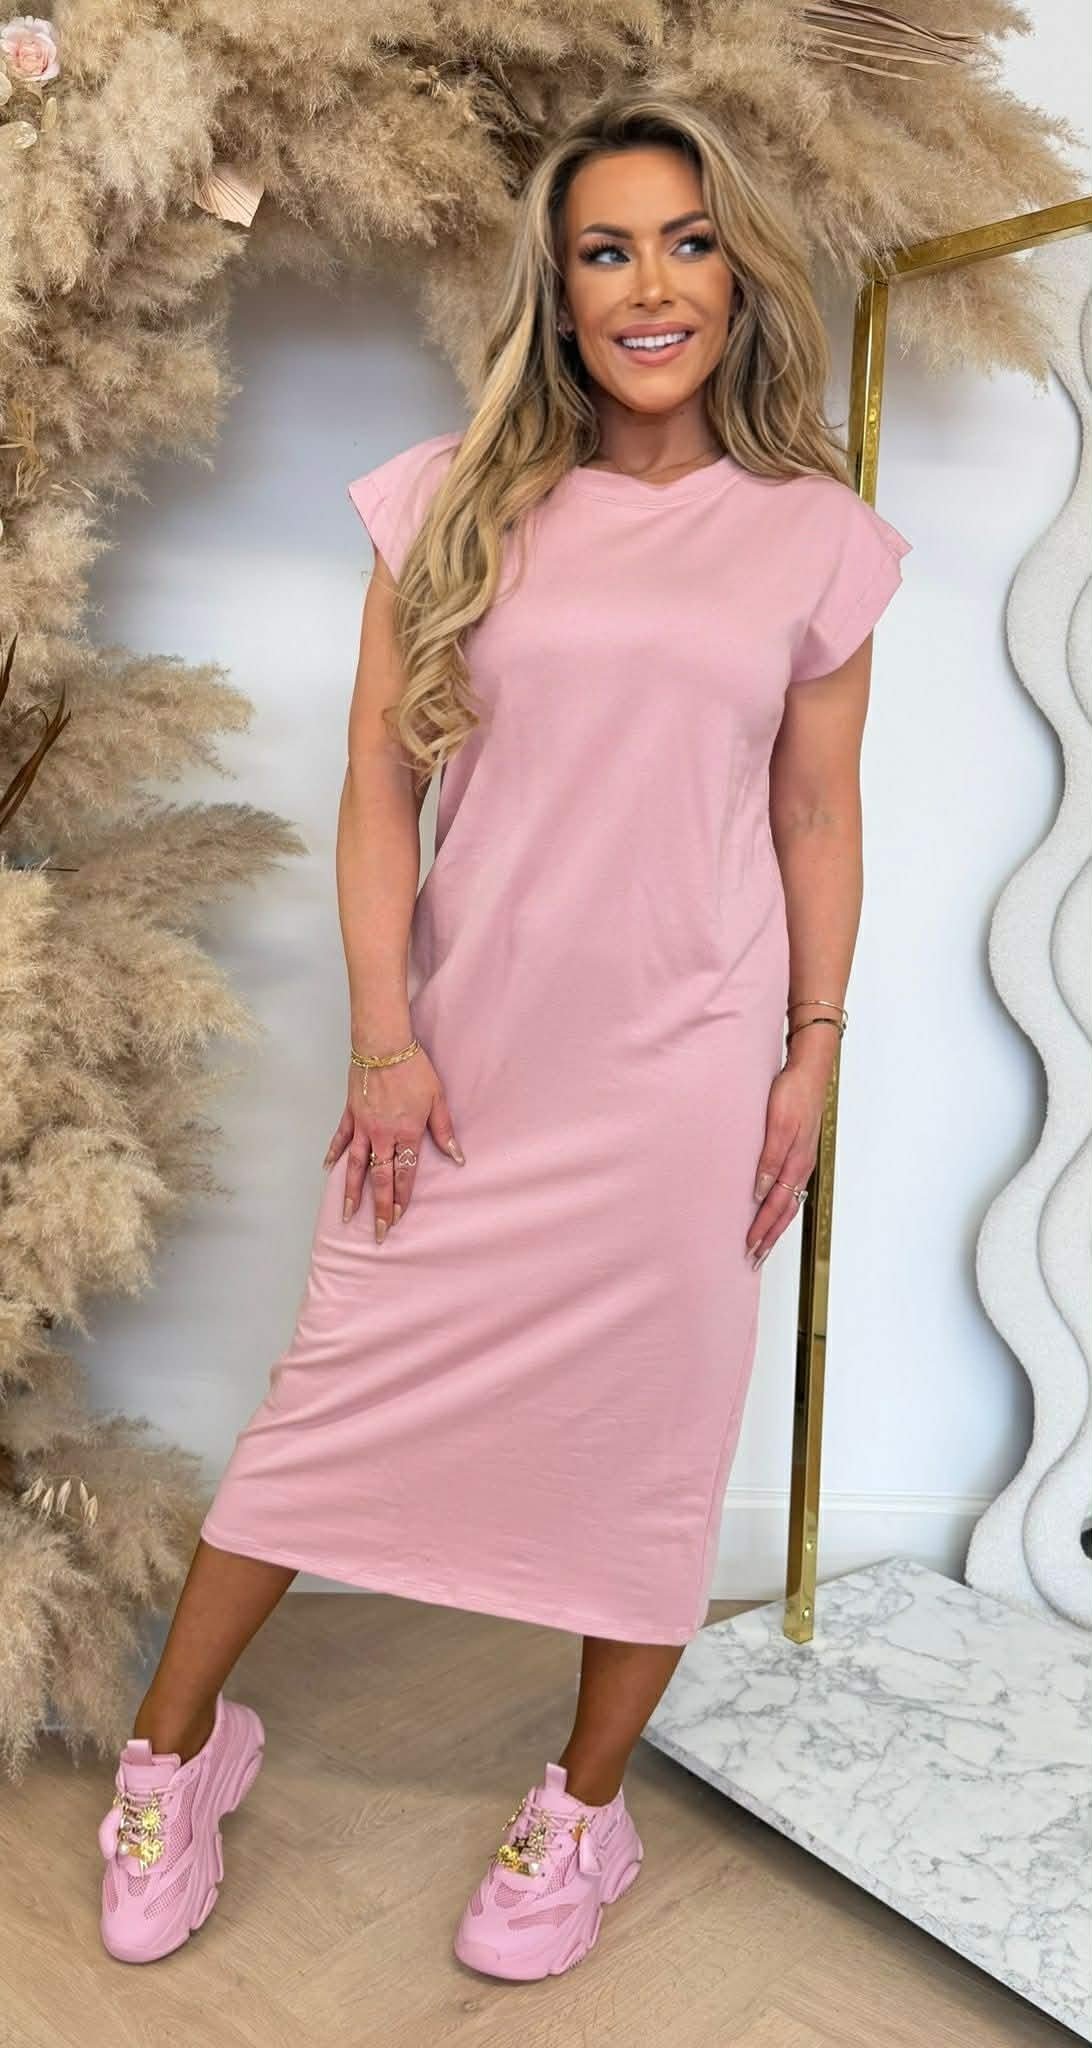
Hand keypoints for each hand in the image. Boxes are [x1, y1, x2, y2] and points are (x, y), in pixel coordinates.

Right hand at [322, 1046, 465, 1240]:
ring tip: (347, 1214)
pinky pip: (340, 1139)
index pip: (405, 1174)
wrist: (384, 1045)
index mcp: (407, 1133)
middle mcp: (383, 1135)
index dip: (403, 1198)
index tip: (399, 1219)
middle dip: (380, 1207)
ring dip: (352, 1192)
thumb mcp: (438, 1098)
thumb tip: (457, 1157)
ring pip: (356, 1166)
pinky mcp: (350, 1114)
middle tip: (378, 1232)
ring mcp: (363, 1126)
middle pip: (381, 1178)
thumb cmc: (414, 1068)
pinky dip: (334, 1154)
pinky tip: (328, 1169)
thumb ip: (445, 1131)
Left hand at [746, 1055, 827, 1268]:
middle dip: (769, 1237)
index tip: (749, 1247)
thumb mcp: (778, 1124)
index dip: (762, 1228)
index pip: (776, 1206)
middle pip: (784, 1212)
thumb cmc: (792, 1094)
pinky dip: (781, 1207)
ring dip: (775, 1226)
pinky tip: (772, 1210)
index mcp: (795, 1163)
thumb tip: (760, 1191)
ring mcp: (801, 1162)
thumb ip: (769, 1158)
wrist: (809, 1072)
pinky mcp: (798, 1154)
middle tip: (754, 1258)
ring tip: (763, 1243)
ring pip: (788, 1203)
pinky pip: (790, 1189)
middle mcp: (800, 1167)